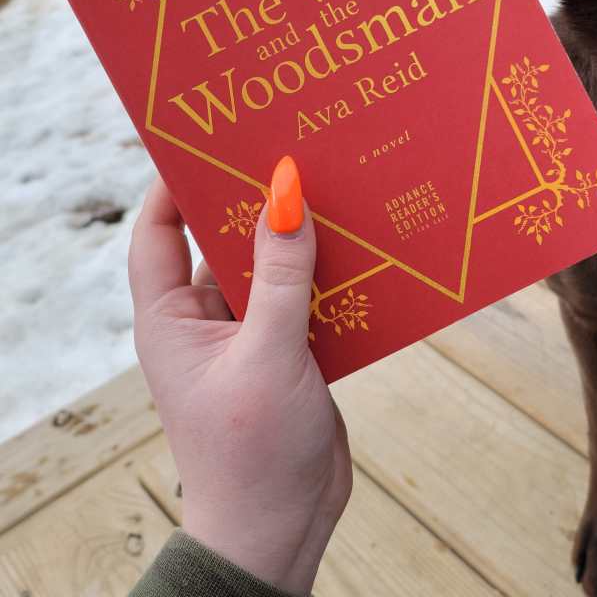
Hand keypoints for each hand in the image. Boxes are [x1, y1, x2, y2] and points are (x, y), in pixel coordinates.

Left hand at [129, 158, 350, 593]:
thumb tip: (284, 191)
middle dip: (254, 202)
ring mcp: (249, 338)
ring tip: (336, 191)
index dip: (175, 184)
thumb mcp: (266, 354)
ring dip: (300, 239)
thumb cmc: (251, 452)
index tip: (211, 140)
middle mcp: (205, 322)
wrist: (282, 529)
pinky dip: (330, 275)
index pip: (158, 235)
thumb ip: (278, 274)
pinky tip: (365, 251)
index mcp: (172, 321)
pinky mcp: (288, 354)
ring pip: (271, 268)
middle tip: (292, 153)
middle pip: (223, 242)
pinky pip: (305, 298)